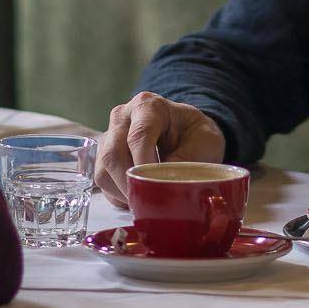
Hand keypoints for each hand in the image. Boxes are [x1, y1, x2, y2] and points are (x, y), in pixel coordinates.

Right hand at [94, 92, 226, 207]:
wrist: (187, 133)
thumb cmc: (195, 134)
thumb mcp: (205, 142)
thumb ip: (184, 160)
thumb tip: (160, 182)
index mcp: (148, 106)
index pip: (138, 136)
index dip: (145, 164)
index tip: (156, 185)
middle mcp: (123, 116)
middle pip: (113, 154)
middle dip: (130, 184)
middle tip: (150, 202)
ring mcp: (110, 136)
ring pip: (103, 170)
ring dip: (123, 193)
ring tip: (147, 200)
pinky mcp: (104, 156)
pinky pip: (103, 181)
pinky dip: (119, 195)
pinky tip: (139, 195)